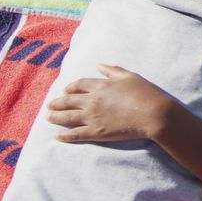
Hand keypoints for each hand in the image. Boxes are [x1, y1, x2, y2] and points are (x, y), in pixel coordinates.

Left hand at [47, 64, 172, 142]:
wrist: (153, 114)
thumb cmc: (145, 93)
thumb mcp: (130, 76)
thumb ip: (113, 70)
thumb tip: (99, 64)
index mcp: (100, 86)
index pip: (79, 85)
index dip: (70, 87)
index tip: (65, 90)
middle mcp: (92, 101)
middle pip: (68, 100)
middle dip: (57, 102)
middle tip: (50, 105)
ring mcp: (92, 117)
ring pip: (67, 117)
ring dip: (55, 117)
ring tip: (48, 117)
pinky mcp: (96, 132)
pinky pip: (75, 134)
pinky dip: (64, 136)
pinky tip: (56, 136)